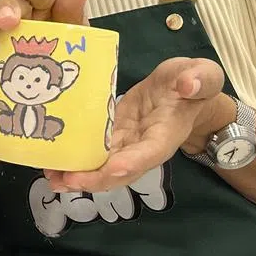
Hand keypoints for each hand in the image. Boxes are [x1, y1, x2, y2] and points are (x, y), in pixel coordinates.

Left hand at [43, 56, 223, 192]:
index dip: (129, 164)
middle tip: (64, 180)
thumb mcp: (205, 74)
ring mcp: (127, 143)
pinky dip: (75, 158)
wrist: (185, 87)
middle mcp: (144, 147)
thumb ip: (200, 79)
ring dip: (78, 175)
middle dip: (93, 179)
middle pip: (119, 172)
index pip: (147, 155)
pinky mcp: (114, 134)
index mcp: (166, 135)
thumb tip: (189, 84)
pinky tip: (52, 160)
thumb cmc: (195, 81)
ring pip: (103, 167)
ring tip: (51, 176)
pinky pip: (94, 151)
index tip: (109, 168)